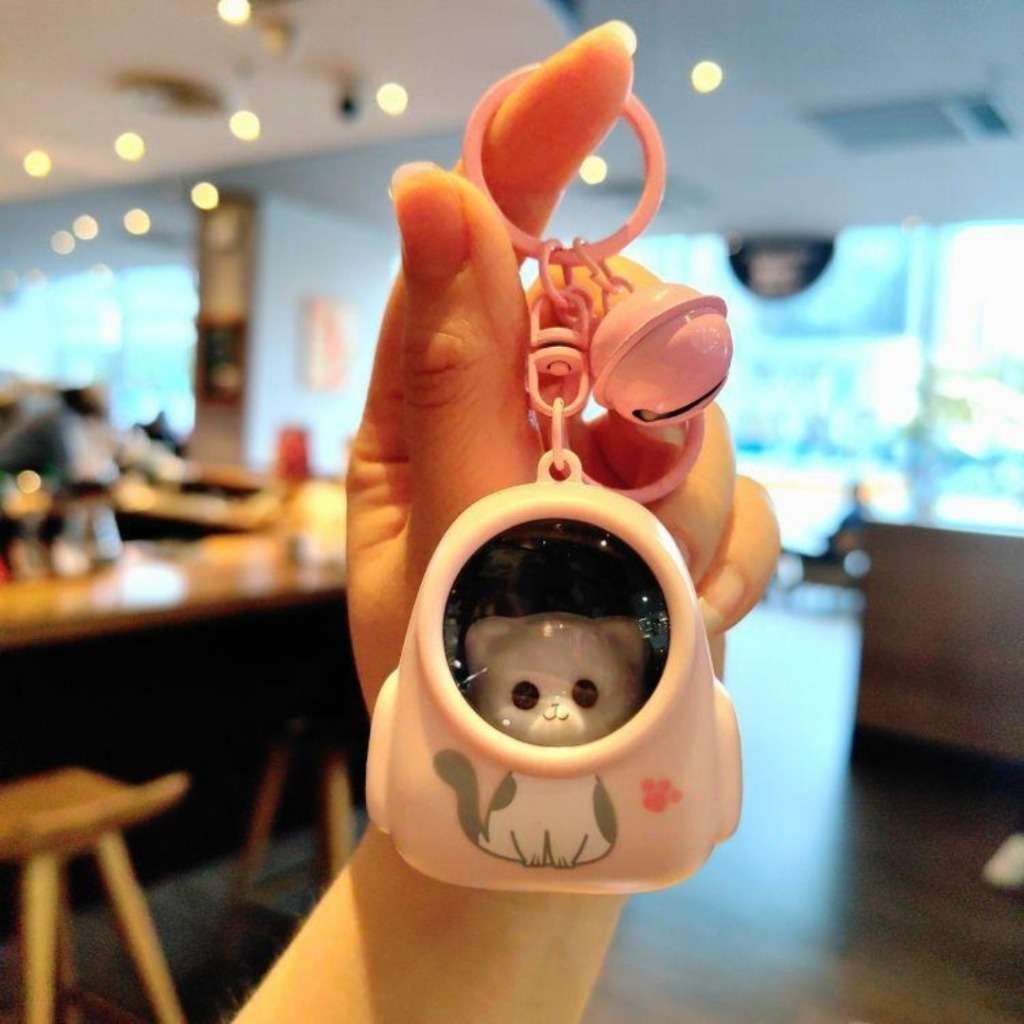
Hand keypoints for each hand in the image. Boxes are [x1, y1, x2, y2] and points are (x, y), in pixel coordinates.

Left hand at [347, 24, 779, 709]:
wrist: (524, 799)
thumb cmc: (448, 679)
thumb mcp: (433, 532)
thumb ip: (449, 371)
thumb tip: (435, 191)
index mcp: (436, 399)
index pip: (487, 237)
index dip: (539, 142)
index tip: (602, 61)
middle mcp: (526, 416)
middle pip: (620, 308)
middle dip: (639, 384)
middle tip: (620, 476)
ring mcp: (611, 470)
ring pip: (699, 407)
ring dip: (680, 501)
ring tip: (635, 599)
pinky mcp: (678, 527)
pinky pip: (747, 500)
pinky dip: (722, 564)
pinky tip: (681, 622)